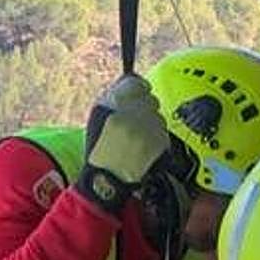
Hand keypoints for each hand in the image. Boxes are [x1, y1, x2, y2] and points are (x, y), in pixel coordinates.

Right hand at [78, 74, 168, 211]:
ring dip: (150, 124)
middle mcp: (135, 114)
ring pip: (157, 115)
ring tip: (135, 139)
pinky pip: (162, 131)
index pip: (137, 83)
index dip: (136, 89)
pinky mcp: (161, 142)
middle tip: (131, 124)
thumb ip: (115, 94)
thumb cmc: (100, 147)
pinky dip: (155, 138)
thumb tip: (135, 81)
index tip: (134, 97)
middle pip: (150, 98)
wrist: (107, 178)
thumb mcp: (98, 115)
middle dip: (143, 107)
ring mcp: (150, 129)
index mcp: (115, 105)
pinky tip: (142, 148)